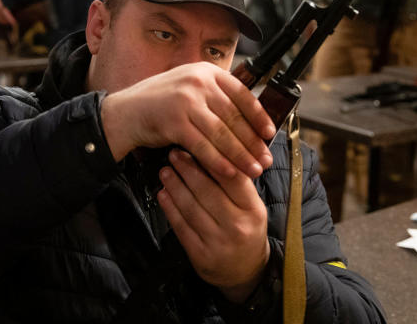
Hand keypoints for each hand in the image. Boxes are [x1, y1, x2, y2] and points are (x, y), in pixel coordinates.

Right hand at [100, 62, 274, 178]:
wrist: (124, 113)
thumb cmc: (160, 104)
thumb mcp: (189, 88)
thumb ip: (215, 96)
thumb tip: (250, 118)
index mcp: (206, 71)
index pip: (241, 93)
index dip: (258, 115)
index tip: (269, 134)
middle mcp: (198, 81)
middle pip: (234, 116)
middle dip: (252, 141)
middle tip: (266, 160)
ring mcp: (185, 100)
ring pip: (222, 133)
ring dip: (240, 155)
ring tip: (253, 170)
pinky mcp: (174, 121)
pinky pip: (203, 146)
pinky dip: (218, 161)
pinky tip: (229, 172)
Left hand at [158, 149, 269, 301]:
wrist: (246, 271)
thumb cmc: (247, 230)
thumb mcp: (252, 206)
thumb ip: (236, 184)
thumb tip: (210, 151)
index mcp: (253, 210)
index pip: (232, 179)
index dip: (211, 160)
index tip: (196, 145)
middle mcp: (237, 227)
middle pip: (207, 191)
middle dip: (187, 169)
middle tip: (174, 154)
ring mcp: (218, 243)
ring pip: (191, 208)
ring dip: (175, 186)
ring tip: (165, 171)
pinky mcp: (201, 256)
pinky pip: (181, 227)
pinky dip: (170, 208)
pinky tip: (163, 194)